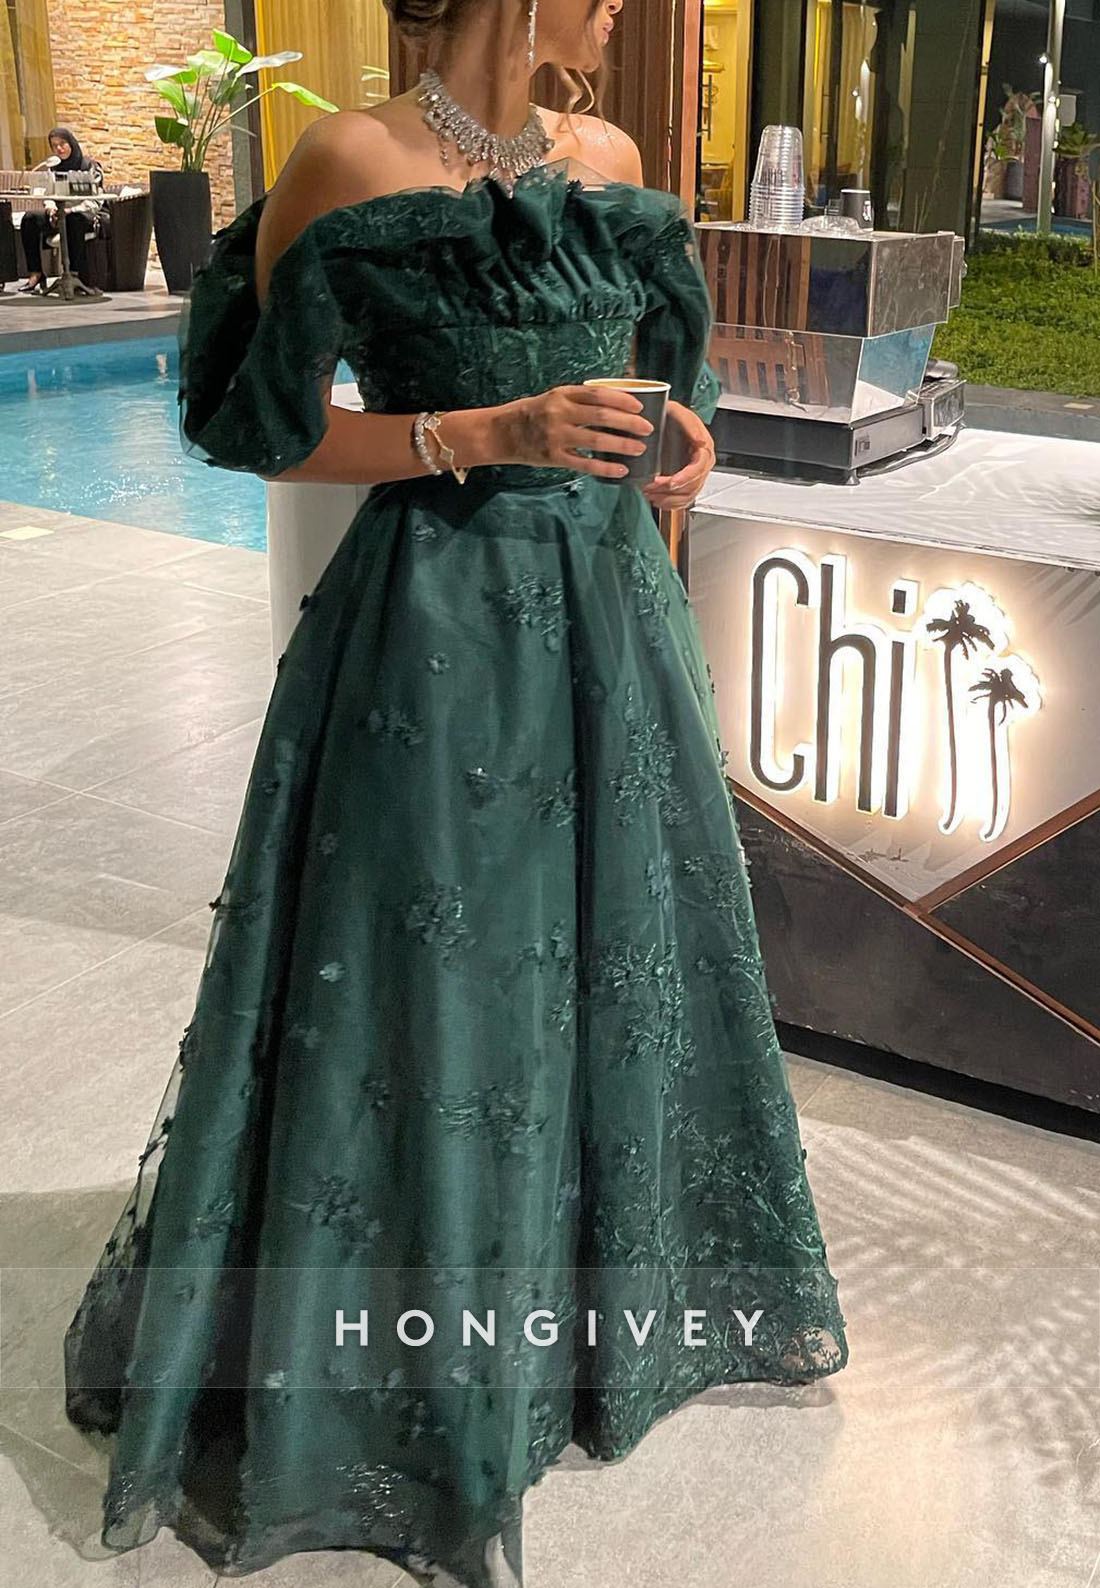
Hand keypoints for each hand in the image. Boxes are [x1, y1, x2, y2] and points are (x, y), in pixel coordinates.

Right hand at [496, 385, 653, 479]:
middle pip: (602, 416)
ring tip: (640, 448)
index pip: (598, 394)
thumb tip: (615, 401)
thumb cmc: (533, 414)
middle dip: (629, 423)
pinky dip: (605, 468)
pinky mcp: (553, 457)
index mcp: (562, 395)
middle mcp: (559, 413)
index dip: (622, 400)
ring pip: (596, 440)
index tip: (640, 407)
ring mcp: (556, 436)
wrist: (502, 432)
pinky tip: (621, 469)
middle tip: (648, 428)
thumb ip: (579, 400)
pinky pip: (585, 464)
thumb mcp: (554, 398)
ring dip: (622, 445)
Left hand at [642, 400, 715, 510]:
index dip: (685, 478)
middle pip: (692, 486)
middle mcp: (703, 463)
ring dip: (668, 499)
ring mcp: (696, 474)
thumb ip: (690, 424)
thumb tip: (701, 442)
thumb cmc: (671, 416)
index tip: (670, 483)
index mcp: (705, 448)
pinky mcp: (687, 482)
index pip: (699, 469)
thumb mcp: (679, 413)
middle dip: (670, 491)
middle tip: (650, 487)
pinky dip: (670, 504)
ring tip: (650, 495)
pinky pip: (683, 500)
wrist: (666, 420)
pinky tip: (657, 501)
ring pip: (687, 496)